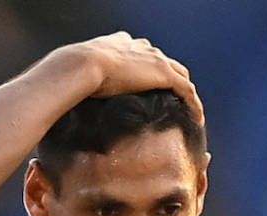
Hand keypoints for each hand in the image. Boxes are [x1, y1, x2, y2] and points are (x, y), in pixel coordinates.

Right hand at [66, 32, 203, 125]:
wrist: (82, 64)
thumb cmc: (73, 72)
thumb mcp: (78, 76)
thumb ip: (80, 84)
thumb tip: (70, 100)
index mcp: (121, 44)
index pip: (142, 54)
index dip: (148, 69)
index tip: (148, 84)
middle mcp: (141, 48)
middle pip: (165, 63)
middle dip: (172, 79)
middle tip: (174, 100)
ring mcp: (154, 59)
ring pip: (181, 76)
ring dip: (186, 93)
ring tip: (189, 111)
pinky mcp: (163, 73)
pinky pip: (186, 90)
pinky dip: (194, 104)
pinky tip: (196, 119)